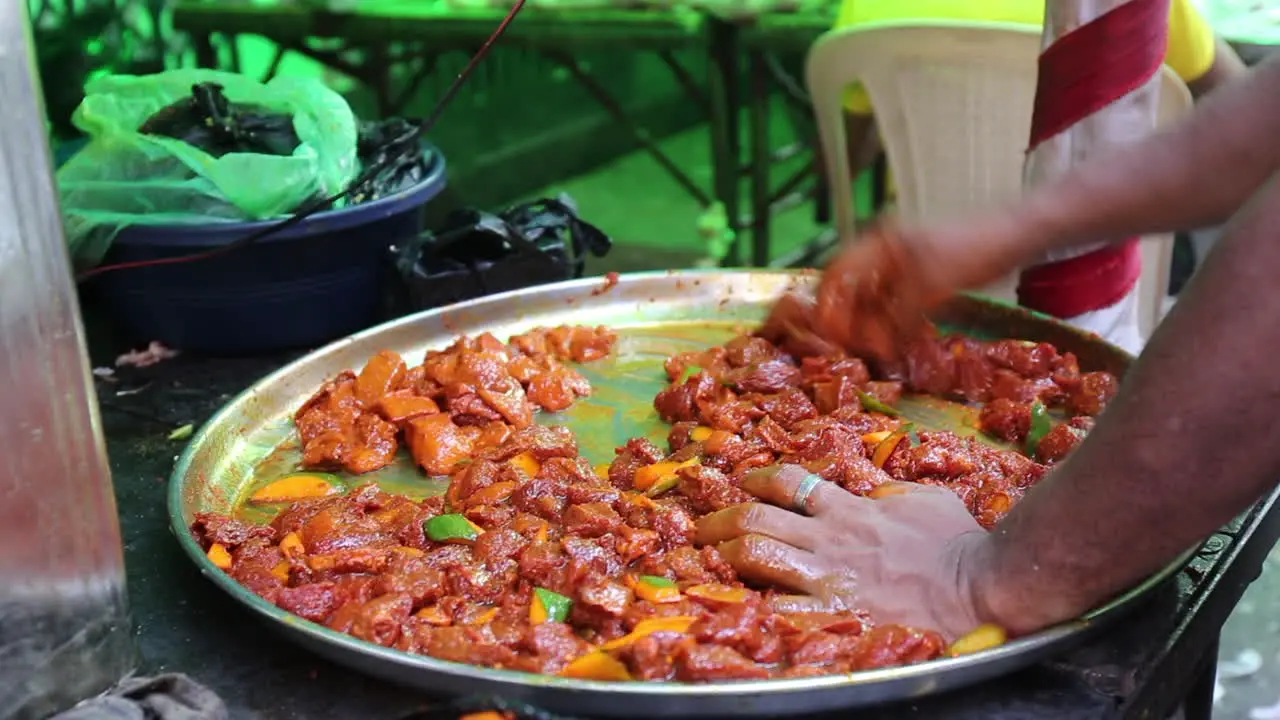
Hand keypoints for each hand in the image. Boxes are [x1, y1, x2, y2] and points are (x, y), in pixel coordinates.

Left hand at [695, 463, 991, 640]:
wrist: (978, 585)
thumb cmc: (958, 543)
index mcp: (849, 507)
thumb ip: (887, 492)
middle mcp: (829, 537)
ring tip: (705, 559)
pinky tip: (733, 606)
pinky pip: (780, 608)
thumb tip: (871, 488)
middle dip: (720, 520)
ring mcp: (827, 576)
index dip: (756, 479)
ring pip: (755, 555)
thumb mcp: (922, 499)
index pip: (788, 482)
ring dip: (723, 555)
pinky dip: (752, 605)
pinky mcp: (833, 613)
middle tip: (700, 527)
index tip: (741, 482)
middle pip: (756, 517)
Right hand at [768, 218, 1032, 360]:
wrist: (1013, 237)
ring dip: (871, 328)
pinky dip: (892, 326)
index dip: (827, 306)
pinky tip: (897, 344)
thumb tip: (875, 348)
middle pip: (851, 291)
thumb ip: (899, 315)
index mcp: (880, 244)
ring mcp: (901, 266)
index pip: (836, 274)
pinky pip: (894, 307)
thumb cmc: (973, 250)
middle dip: (849, 322)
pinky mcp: (918, 280)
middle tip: (855, 352)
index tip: (827, 336)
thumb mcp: (933, 285)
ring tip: (878, 353)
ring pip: (872, 302)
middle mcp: (884, 253)